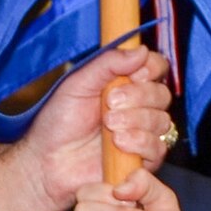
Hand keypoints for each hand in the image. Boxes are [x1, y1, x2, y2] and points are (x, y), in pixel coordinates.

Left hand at [0, 47, 175, 210]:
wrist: (47, 161)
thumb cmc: (59, 121)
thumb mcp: (78, 83)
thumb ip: (108, 64)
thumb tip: (141, 49)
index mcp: (125, 83)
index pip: (156, 68)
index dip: (151, 68)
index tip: (134, 74)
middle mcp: (138, 107)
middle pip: (162, 94)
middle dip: (138, 96)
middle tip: (109, 103)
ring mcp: (142, 133)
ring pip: (162, 120)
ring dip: (136, 120)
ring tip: (108, 125)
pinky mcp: (142, 160)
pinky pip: (158, 147)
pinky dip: (140, 142)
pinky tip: (118, 142)